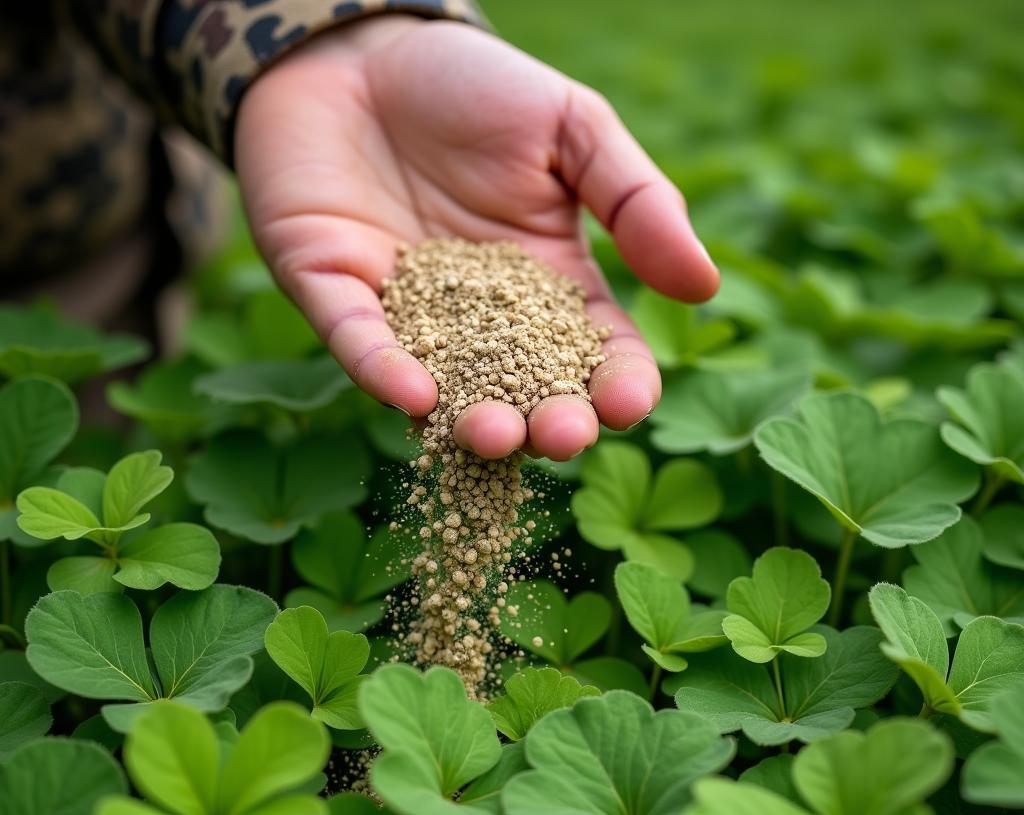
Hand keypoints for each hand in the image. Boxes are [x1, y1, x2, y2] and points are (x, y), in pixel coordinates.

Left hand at [236, 15, 717, 460]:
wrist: (362, 46)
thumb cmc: (475, 86)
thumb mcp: (574, 128)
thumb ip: (636, 202)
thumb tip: (703, 284)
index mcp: (547, 286)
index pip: (595, 356)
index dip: (616, 385)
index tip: (629, 403)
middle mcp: (478, 321)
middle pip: (523, 393)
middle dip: (547, 423)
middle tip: (563, 435)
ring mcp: (406, 314)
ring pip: (444, 390)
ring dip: (472, 423)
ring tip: (498, 435)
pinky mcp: (333, 293)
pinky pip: (358, 343)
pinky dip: (383, 371)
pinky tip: (414, 396)